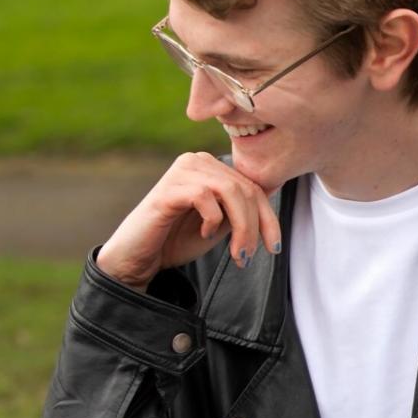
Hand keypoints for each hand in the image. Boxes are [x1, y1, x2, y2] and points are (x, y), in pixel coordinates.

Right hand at [95, 151, 282, 289]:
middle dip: (255, 227)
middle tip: (247, 257)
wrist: (142, 256)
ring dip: (241, 227)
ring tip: (236, 254)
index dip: (269, 218)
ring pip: (230, 191)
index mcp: (212, 167)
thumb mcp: (222, 223)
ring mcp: (181, 171)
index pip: (253, 187)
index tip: (273, 247)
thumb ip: (243, 208)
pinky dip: (212, 219)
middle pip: (246, 189)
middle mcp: (197, 161)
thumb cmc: (180, 238)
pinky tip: (204, 233)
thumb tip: (275, 189)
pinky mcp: (168, 188)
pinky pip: (204, 196)